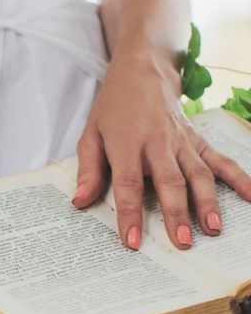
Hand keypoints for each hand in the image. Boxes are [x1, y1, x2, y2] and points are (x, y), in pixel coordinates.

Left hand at [72, 39, 250, 249]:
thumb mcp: (90, 135)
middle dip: (177, 214)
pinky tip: (250, 197)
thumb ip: (88, 170)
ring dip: (207, 202)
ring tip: (212, 230)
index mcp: (127, 143)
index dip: (130, 214)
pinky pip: (220, 159)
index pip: (129, 184)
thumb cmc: (113, 108)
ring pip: (199, 174)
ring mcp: (182, 141)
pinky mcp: (198, 138)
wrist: (143, 71)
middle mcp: (158, 142)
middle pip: (170, 182)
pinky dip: (237, 177)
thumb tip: (79, 202)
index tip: (134, 241)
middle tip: (182, 242)